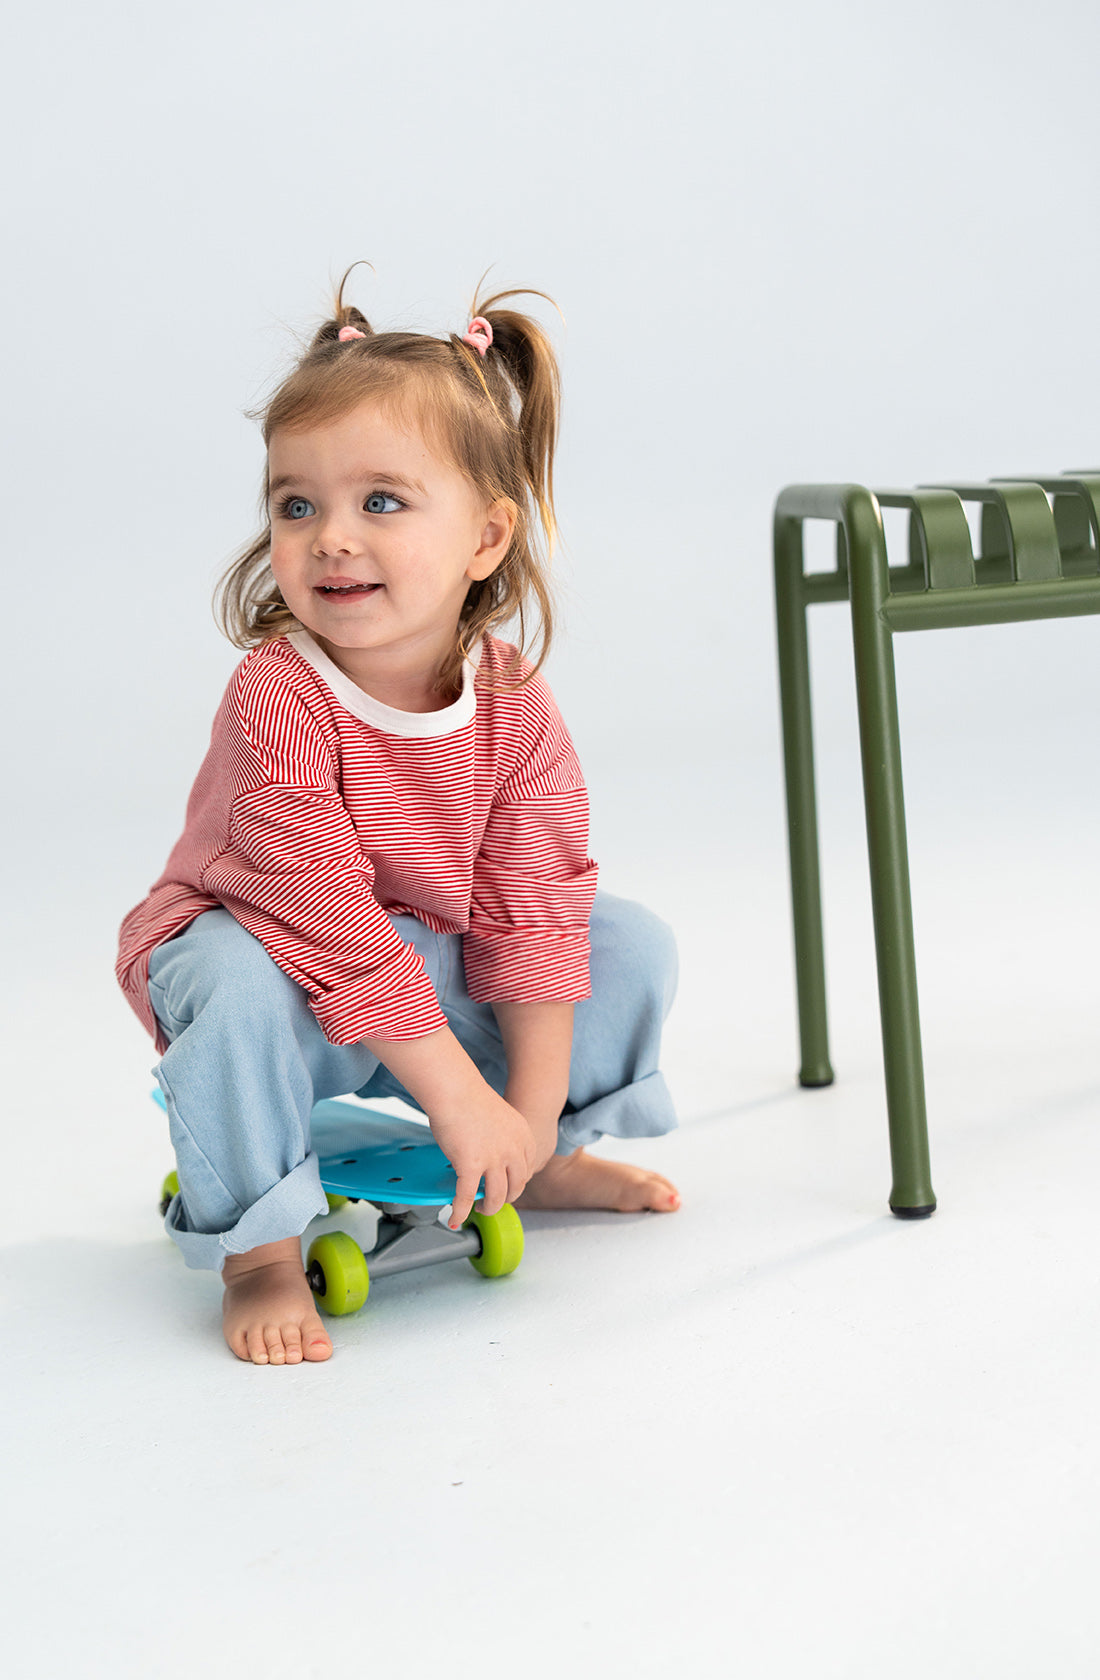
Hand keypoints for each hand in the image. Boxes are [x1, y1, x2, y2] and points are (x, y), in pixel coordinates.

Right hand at [429, 1089, 537, 1228]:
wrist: (455, 1089)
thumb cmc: (469, 1097)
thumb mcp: (500, 1118)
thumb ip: (502, 1138)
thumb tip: (492, 1154)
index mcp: (523, 1137)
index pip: (527, 1170)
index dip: (515, 1184)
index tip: (506, 1188)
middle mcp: (513, 1150)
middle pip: (516, 1187)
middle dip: (505, 1199)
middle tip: (492, 1202)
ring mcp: (494, 1159)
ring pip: (496, 1197)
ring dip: (487, 1208)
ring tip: (478, 1210)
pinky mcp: (471, 1166)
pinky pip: (467, 1197)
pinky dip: (460, 1211)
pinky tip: (454, 1219)